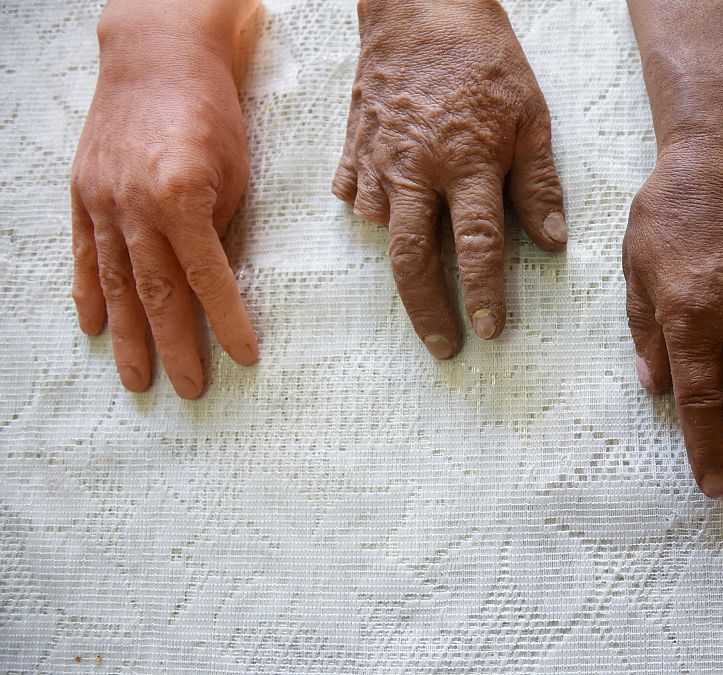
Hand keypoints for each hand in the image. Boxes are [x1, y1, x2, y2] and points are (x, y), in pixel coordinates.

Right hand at [71, 0, 260, 398]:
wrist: (155, 58)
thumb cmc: (210, 112)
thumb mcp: (233, 171)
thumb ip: (219, 227)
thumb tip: (215, 282)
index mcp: (181, 198)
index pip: (208, 278)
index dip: (227, 322)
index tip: (245, 358)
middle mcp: (135, 205)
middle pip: (156, 294)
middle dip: (174, 347)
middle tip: (187, 390)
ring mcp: (102, 201)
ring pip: (115, 284)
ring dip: (128, 337)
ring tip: (138, 380)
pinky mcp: (83, 194)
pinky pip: (85, 255)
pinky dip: (89, 295)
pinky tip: (94, 328)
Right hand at [334, 0, 566, 358]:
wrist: (421, 7)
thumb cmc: (485, 60)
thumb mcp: (529, 117)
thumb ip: (538, 184)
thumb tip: (554, 243)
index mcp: (466, 164)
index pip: (477, 246)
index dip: (483, 295)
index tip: (488, 332)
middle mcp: (417, 170)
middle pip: (413, 260)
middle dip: (428, 311)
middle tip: (442, 346)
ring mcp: (378, 159)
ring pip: (382, 230)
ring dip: (401, 256)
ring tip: (422, 270)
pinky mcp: (353, 145)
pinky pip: (355, 195)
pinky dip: (371, 212)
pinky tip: (388, 214)